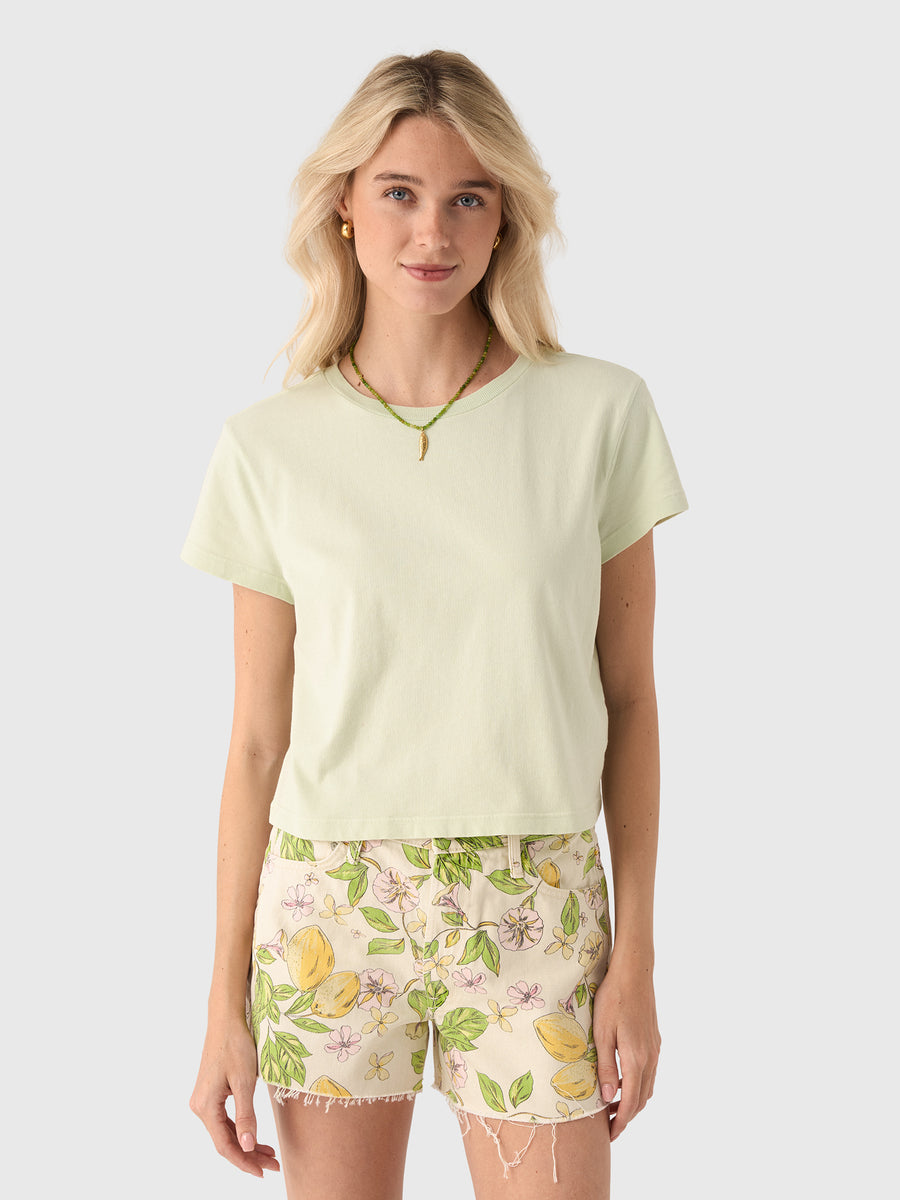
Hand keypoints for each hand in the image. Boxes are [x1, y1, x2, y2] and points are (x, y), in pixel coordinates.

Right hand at [189, 1015, 280, 1176]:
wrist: (226, 1019)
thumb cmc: (236, 1046)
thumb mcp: (244, 1081)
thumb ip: (246, 1115)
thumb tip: (247, 1146)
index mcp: (205, 1106)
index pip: (225, 1145)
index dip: (243, 1161)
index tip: (263, 1172)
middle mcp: (200, 1106)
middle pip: (225, 1141)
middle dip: (248, 1155)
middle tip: (273, 1165)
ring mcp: (204, 1100)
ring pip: (225, 1132)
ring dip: (246, 1144)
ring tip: (269, 1154)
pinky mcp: (211, 1094)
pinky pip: (225, 1120)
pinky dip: (240, 1130)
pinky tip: (254, 1136)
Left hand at [592, 958, 660, 1141]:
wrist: (634, 973)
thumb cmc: (613, 999)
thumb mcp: (601, 1033)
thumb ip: (605, 1066)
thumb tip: (608, 1098)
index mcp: (636, 1059)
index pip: (631, 1102)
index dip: (621, 1122)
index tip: (610, 1134)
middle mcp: (650, 1057)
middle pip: (642, 1098)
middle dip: (627, 1115)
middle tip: (608, 1125)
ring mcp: (655, 1049)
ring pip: (648, 1086)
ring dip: (633, 1100)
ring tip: (613, 1105)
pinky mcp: (654, 1040)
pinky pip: (649, 1072)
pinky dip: (638, 1084)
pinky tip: (622, 1079)